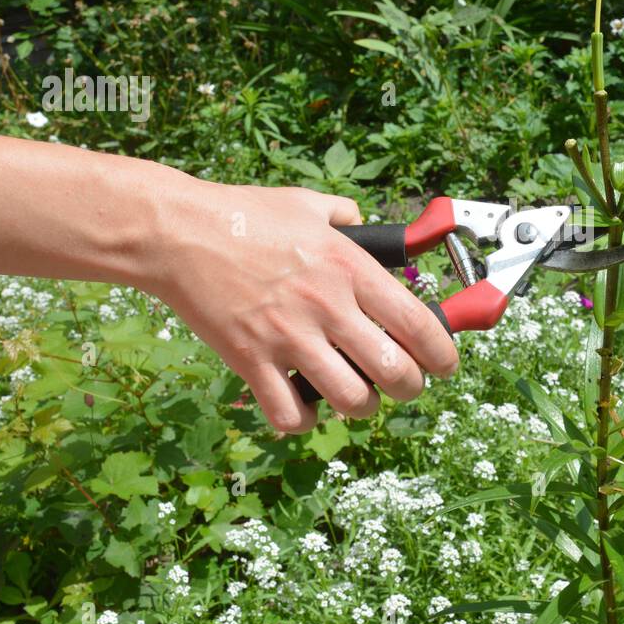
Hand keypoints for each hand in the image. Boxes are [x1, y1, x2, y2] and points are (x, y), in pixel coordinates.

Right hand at [145, 180, 458, 432]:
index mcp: (350, 269)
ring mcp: (289, 338)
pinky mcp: (251, 361)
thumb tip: (365, 223)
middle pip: (396, 372)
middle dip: (410, 387)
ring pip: (352, 400)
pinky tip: (302, 404)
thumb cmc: (243, 214)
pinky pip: (289, 413)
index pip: (418, 323)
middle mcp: (328, 306)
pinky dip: (302, 419)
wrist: (177, 232)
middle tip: (404, 384)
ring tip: (356, 395)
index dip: (444, 354)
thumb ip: (346, 217)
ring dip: (362, 405)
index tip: (446, 365)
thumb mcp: (308, 205)